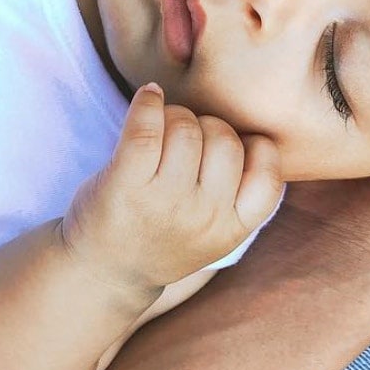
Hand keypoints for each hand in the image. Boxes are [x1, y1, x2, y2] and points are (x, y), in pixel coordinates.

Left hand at [62, 84, 283, 289]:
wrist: (101, 271)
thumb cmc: (160, 236)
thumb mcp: (212, 233)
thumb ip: (236, 196)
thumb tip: (249, 130)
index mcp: (231, 229)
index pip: (268, 176)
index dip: (254, 147)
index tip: (230, 147)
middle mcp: (202, 218)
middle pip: (225, 139)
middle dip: (207, 125)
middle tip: (185, 138)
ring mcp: (164, 202)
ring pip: (186, 127)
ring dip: (174, 115)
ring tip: (161, 129)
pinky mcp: (125, 186)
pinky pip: (145, 129)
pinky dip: (147, 103)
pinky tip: (147, 98)